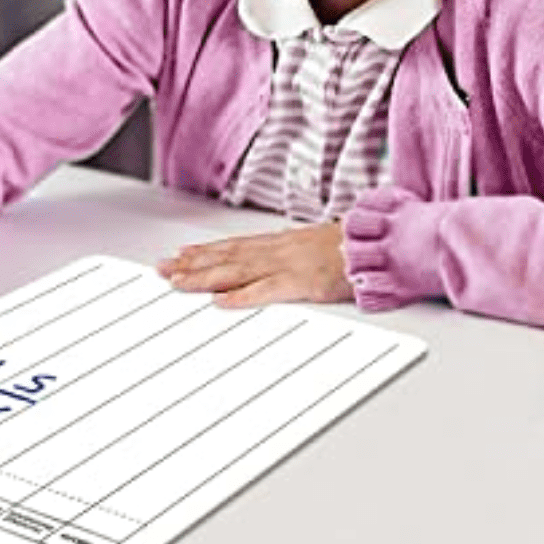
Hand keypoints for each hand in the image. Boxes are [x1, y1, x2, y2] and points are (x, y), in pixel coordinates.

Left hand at [156, 223, 352, 308]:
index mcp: (281, 242)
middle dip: (192, 264)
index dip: (204, 251)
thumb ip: (291, 251)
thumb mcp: (315, 244)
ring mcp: (289, 264)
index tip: (179, 256)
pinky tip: (222, 301)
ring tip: (178, 282)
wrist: (380, 244)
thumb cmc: (353, 247)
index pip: (233, 246)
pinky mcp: (304, 282)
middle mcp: (278, 249)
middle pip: (226, 256)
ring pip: (237, 270)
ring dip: (205, 277)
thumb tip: (273, 254)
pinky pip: (268, 290)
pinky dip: (243, 296)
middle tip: (162, 270)